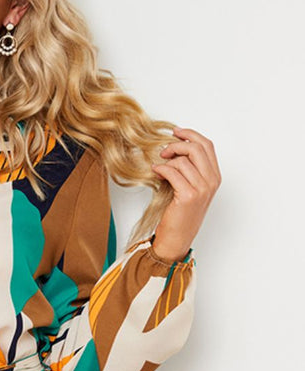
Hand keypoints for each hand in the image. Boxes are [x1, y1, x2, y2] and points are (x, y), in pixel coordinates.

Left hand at [150, 126, 220, 260]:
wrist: (177, 237)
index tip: (176, 132)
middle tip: (163, 150)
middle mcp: (211, 181)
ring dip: (166, 161)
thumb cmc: (180, 213)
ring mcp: (202, 188)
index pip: (207, 145)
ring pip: (182, 160)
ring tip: (159, 168)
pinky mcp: (188, 195)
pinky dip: (161, 168)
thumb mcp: (190, 187)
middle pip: (196, 148)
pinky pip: (172, 171)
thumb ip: (189, 168)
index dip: (191, 135)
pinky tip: (155, 171)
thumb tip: (175, 147)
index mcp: (215, 177)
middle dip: (177, 144)